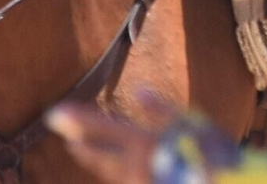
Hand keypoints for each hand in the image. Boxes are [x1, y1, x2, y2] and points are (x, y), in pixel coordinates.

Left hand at [50, 94, 232, 183]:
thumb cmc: (212, 152)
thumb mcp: (191, 122)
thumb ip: (161, 108)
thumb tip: (139, 91)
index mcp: (142, 142)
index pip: (100, 128)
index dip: (77, 120)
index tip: (54, 113)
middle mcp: (133, 167)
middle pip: (99, 156)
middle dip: (82, 146)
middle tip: (68, 140)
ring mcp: (139, 183)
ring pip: (110, 172)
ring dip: (96, 160)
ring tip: (85, 152)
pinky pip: (126, 180)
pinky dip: (117, 171)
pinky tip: (118, 168)